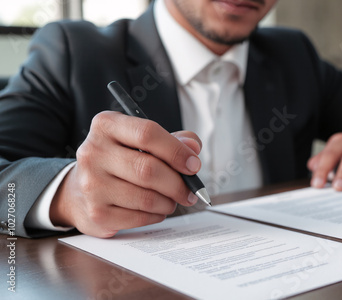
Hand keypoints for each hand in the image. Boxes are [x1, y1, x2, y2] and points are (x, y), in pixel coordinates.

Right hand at [49, 111, 202, 237]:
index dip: (176, 150)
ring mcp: (92, 184)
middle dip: (178, 183)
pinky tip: (155, 209)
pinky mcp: (97, 213)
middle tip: (190, 191)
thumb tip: (193, 147)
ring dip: (168, 202)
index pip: (147, 133)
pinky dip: (156, 215)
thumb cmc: (118, 162)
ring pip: (147, 198)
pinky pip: (140, 217)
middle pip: (149, 169)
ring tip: (171, 199)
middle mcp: (94, 152)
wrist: (80, 190)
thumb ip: (172, 140)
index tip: (194, 164)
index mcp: (107, 126)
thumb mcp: (141, 141)